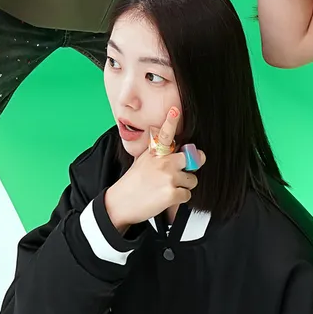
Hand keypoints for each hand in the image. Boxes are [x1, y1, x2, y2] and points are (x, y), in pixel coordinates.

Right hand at [103, 108, 205, 229]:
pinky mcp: (172, 193)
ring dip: (183, 186)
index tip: (175, 110)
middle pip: (191, 160)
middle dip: (188, 169)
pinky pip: (187, 195)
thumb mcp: (143, 161)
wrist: (120, 203)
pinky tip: (165, 198)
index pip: (165, 134)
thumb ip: (160, 154)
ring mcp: (168, 177)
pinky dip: (179, 199)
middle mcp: (163, 162)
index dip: (171, 121)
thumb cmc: (132, 183)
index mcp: (155, 153)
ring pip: (192, 180)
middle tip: (175, 176)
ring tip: (166, 189)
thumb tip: (180, 153)